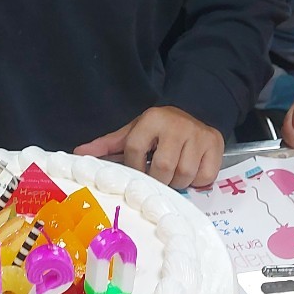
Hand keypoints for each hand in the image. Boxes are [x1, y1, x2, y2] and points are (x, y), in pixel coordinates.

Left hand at [75, 106, 223, 189]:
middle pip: (161, 167)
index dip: (133, 167)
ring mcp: (198, 135)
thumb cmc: (158, 129)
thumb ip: (108, 144)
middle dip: (157, 178)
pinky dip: (197, 181)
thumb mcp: (133, 131)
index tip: (137, 171)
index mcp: (152, 119)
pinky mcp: (216, 145)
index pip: (135, 151)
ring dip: (177, 182)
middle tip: (157, 176)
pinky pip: (204, 177)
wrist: (196, 111)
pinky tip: (191, 171)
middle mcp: (176, 125)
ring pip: (184, 175)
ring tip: (174, 173)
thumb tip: (78, 154)